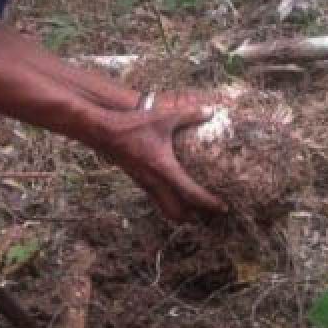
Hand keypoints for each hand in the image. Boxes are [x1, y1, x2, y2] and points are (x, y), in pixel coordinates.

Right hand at [99, 93, 227, 221]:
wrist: (103, 131)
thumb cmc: (133, 124)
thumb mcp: (164, 117)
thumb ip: (189, 114)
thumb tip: (211, 110)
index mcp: (164, 169)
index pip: (191, 194)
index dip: (209, 203)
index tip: (224, 208)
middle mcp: (154, 182)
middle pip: (177, 212)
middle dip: (195, 217)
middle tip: (211, 215)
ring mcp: (145, 184)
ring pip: (165, 209)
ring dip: (181, 213)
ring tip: (196, 211)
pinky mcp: (138, 181)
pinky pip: (157, 200)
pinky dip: (169, 203)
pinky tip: (176, 194)